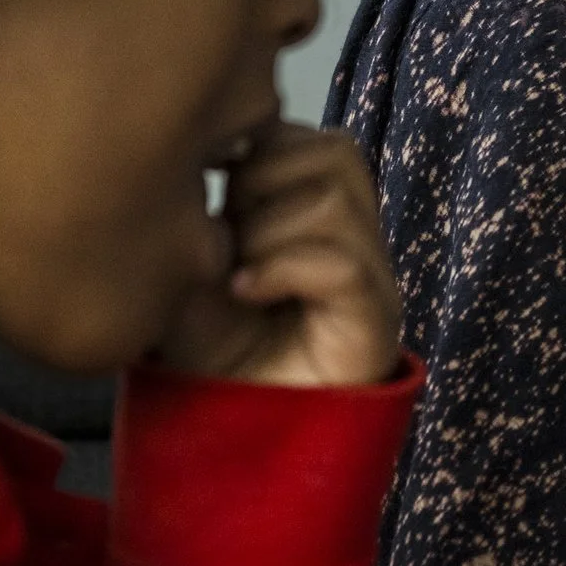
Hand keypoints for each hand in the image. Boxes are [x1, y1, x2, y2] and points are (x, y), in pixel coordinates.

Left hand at [157, 121, 401, 387]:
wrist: (227, 428)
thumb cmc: (209, 344)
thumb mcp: (188, 257)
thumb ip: (203, 197)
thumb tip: (203, 142)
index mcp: (317, 208)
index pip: (307, 137)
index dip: (255, 145)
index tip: (205, 182)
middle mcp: (357, 233)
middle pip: (336, 154)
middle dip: (263, 181)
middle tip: (224, 234)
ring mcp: (373, 275)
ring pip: (337, 203)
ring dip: (268, 229)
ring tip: (236, 271)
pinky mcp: (376, 320)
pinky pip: (344, 264)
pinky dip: (284, 268)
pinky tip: (245, 290)